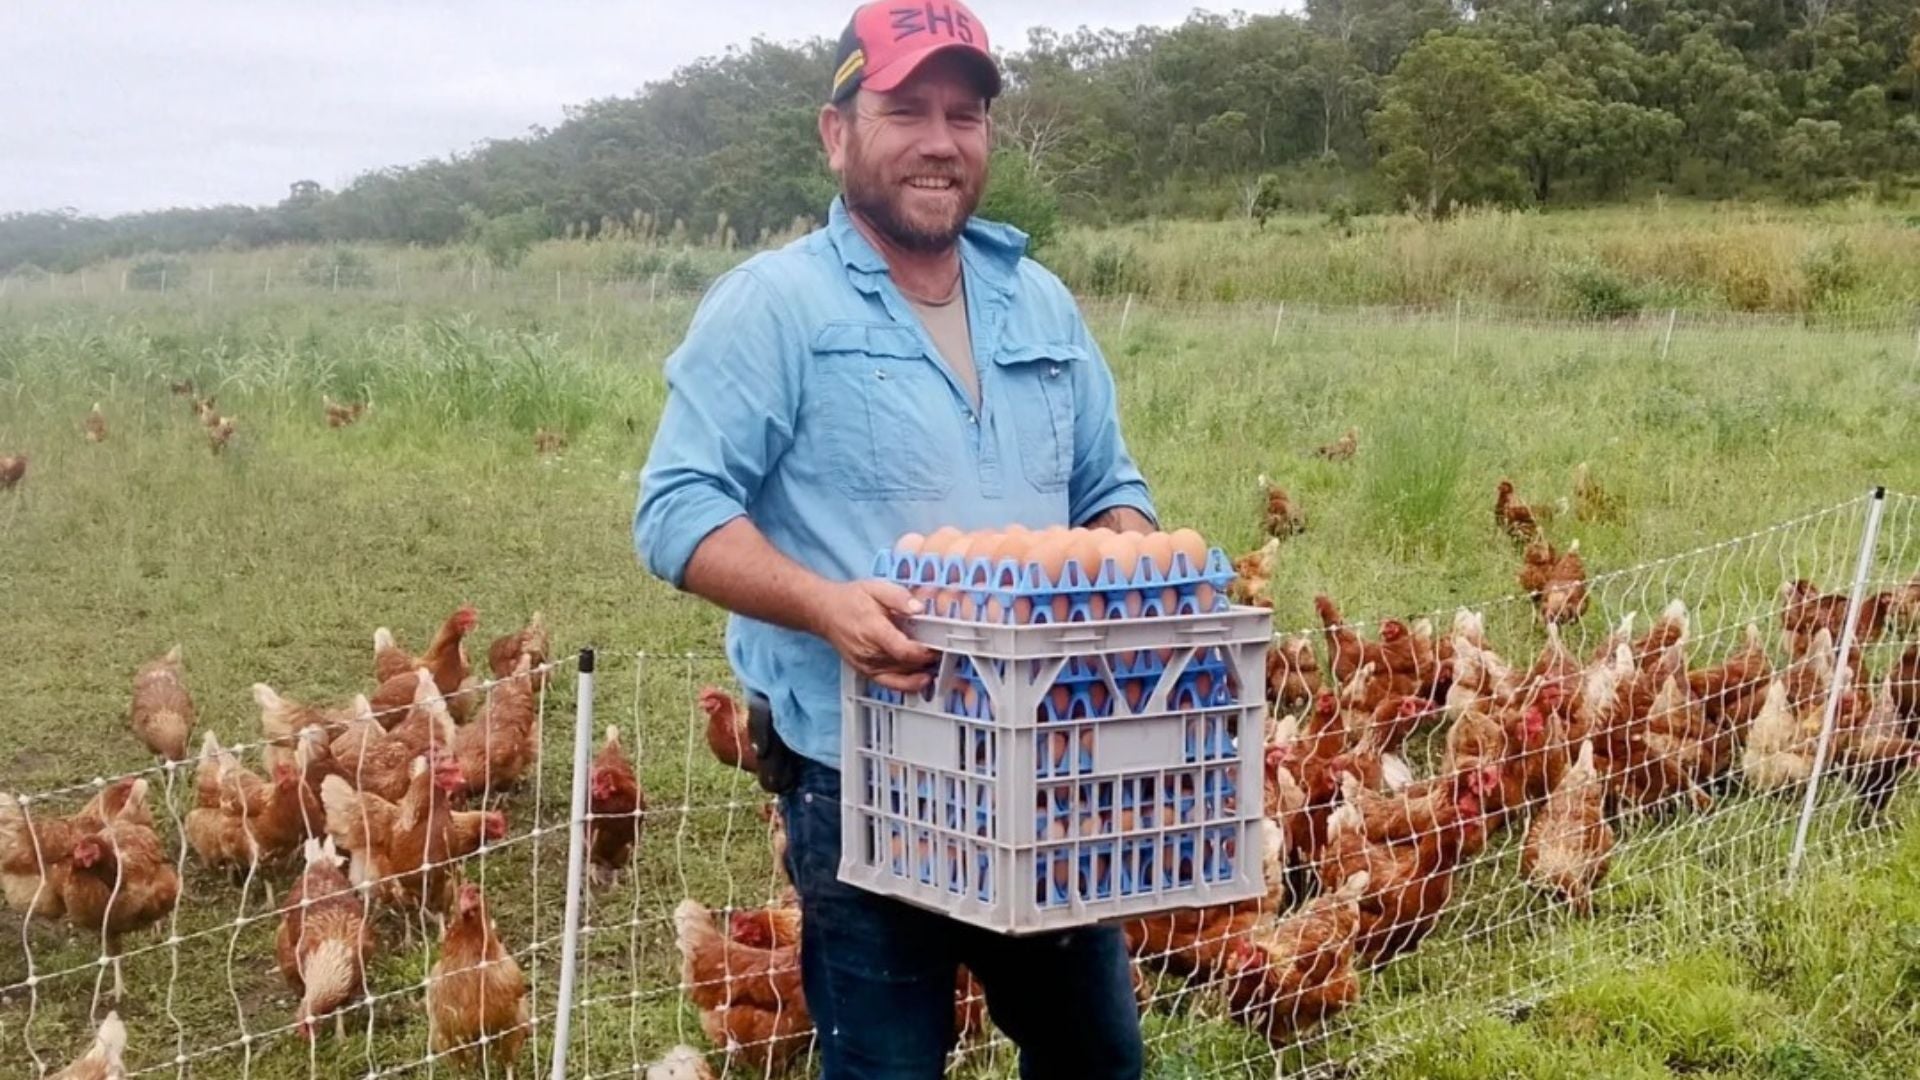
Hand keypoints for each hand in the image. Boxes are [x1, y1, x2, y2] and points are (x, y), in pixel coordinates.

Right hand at [811, 580, 938, 693]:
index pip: (903, 650)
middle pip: (906, 664)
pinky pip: (890, 684)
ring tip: (937, 660)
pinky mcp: (866, 672)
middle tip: (944, 649)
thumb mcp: (876, 588)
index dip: (925, 652)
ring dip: (921, 670)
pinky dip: (908, 684)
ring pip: (901, 675)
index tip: (939, 645)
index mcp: (873, 630)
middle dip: (928, 659)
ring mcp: (866, 665)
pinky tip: (922, 679)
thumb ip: (899, 598)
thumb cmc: (850, 600)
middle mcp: (869, 652)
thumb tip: (920, 608)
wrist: (824, 613)